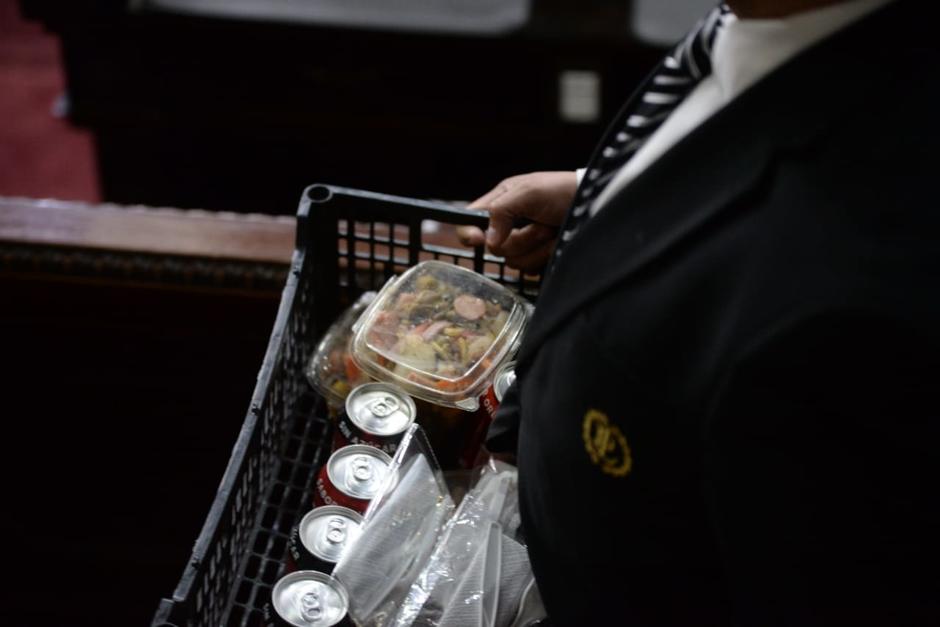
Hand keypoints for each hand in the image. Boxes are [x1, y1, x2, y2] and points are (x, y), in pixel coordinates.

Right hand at [456, 171, 577, 271]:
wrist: (595, 205)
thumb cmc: (561, 191)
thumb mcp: (528, 192)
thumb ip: (501, 211)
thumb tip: (487, 240)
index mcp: (501, 203)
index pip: (470, 222)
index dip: (469, 233)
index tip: (478, 240)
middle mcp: (509, 225)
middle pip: (496, 248)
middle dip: (521, 239)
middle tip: (542, 224)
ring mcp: (525, 244)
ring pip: (514, 262)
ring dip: (537, 248)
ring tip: (553, 231)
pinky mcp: (539, 258)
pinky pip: (530, 270)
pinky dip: (546, 258)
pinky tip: (557, 244)